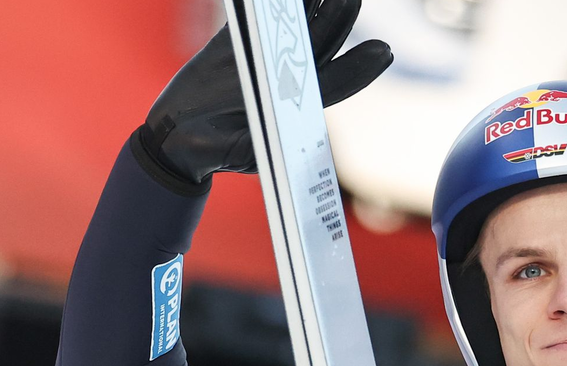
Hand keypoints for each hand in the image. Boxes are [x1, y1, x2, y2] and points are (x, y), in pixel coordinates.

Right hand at [140, 0, 391, 183]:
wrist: (183, 139)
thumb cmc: (226, 149)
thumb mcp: (258, 149)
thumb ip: (280, 133)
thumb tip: (305, 127)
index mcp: (303, 102)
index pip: (338, 80)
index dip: (359, 67)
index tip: (383, 53)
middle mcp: (289, 73)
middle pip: (322, 39)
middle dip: (339, 16)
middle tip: (351, 0)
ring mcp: (264, 53)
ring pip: (295, 21)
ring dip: (311, 3)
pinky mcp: (235, 39)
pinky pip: (254, 14)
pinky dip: (265, 5)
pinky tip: (288, 0)